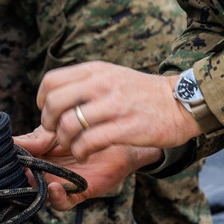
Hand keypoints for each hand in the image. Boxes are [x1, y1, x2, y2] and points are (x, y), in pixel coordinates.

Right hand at [15, 125, 160, 209]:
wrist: (117, 133)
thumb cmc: (87, 127)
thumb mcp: (57, 129)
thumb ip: (36, 138)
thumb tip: (12, 143)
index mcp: (36, 153)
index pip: (16, 161)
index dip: (8, 162)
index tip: (2, 159)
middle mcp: (45, 171)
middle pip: (24, 180)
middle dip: (19, 178)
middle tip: (18, 171)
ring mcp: (59, 183)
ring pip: (39, 194)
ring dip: (34, 188)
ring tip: (32, 178)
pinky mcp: (77, 192)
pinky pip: (63, 203)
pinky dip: (57, 198)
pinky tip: (54, 188)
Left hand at [36, 62, 199, 159]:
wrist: (181, 103)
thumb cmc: (144, 93)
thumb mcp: (113, 76)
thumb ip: (86, 83)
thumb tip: (56, 97)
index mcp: (96, 71)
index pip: (51, 81)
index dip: (42, 101)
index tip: (50, 114)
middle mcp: (102, 84)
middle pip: (54, 103)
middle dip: (49, 124)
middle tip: (58, 134)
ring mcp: (114, 106)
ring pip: (68, 125)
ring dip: (65, 141)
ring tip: (74, 146)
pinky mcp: (125, 127)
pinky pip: (88, 142)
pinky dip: (81, 151)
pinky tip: (86, 153)